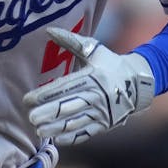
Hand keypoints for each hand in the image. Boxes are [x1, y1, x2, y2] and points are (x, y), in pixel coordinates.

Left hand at [22, 28, 154, 145]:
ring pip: (75, 122)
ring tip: (38, 130)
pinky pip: (86, 133)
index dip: (45, 94)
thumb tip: (48, 30)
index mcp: (92, 77)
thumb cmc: (110, 64)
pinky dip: (70, 137)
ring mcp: (101, 112)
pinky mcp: (104, 124)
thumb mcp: (94, 49)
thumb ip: (71, 41)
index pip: (64, 87)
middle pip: (68, 107)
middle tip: (30, 117)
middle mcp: (96, 96)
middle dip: (48, 113)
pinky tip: (56, 138)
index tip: (28, 99)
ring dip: (55, 128)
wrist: (139, 83)